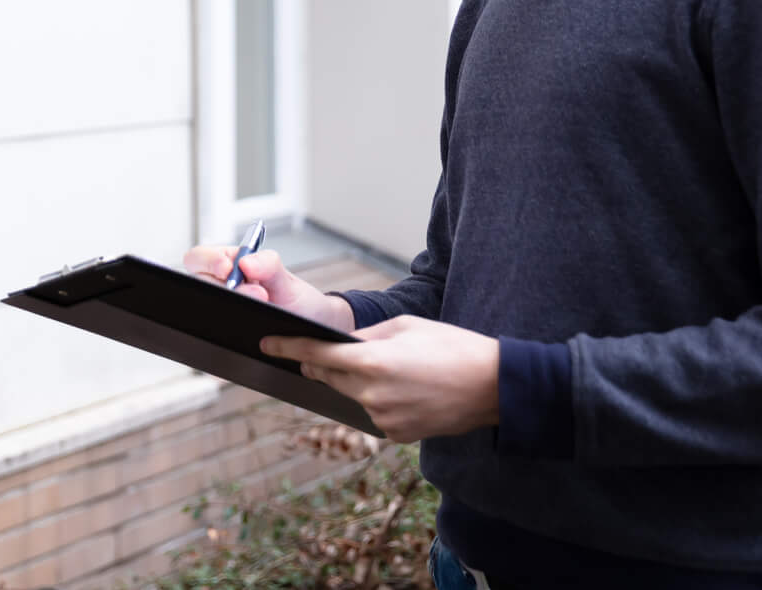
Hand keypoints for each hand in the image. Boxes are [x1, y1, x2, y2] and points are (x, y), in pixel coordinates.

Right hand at [181, 244, 353, 333]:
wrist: (313, 327)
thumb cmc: (298, 299)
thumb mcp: (287, 279)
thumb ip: (268, 264)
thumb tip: (246, 262)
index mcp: (230, 264)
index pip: (200, 257)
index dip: (207, 260)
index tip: (228, 269)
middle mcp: (222, 286)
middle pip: (200, 283)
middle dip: (226, 287)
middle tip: (259, 293)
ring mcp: (225, 308)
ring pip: (208, 306)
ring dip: (233, 307)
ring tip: (265, 307)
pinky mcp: (229, 330)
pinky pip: (219, 328)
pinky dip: (234, 326)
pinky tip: (254, 325)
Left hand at [258, 315, 499, 443]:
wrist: (494, 387)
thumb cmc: (452, 347)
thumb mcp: (406, 326)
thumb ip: (366, 336)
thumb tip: (341, 345)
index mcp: (373, 362)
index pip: (316, 354)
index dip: (288, 347)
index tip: (266, 344)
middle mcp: (372, 394)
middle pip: (329, 377)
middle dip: (322, 363)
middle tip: (325, 352)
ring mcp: (383, 419)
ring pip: (351, 395)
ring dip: (356, 382)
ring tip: (391, 368)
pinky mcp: (396, 435)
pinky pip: (373, 413)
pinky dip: (377, 399)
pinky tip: (404, 389)